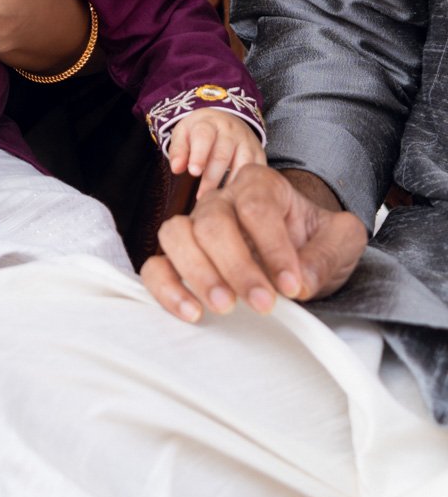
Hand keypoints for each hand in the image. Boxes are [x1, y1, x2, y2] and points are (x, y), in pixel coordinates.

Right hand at [141, 163, 367, 322]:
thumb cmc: (316, 240)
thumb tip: (299, 280)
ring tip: (225, 307)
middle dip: (237, 266)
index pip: (256, 208)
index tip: (293, 285)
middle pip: (213, 221)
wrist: (301, 249)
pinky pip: (155, 266)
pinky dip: (166, 287)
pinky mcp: (179, 258)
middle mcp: (221, 199)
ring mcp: (195, 227)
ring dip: (198, 273)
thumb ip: (327, 255)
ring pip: (175, 235)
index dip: (273, 248)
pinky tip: (191, 311)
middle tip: (263, 303)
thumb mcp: (341, 240)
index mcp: (259, 185)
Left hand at [167, 109, 264, 196]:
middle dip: (212, 176)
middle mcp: (231, 131)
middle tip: (202, 196)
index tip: (193, 172)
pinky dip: (245, 185)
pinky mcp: (259, 154)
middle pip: (222, 154)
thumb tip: (176, 169)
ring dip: (229, 184)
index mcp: (209, 123)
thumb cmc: (199, 132)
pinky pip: (255, 172)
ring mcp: (248, 142)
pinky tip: (235, 198)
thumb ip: (179, 150)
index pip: (204, 137)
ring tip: (217, 200)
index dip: (199, 154)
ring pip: (242, 164)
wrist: (225, 120)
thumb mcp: (184, 134)